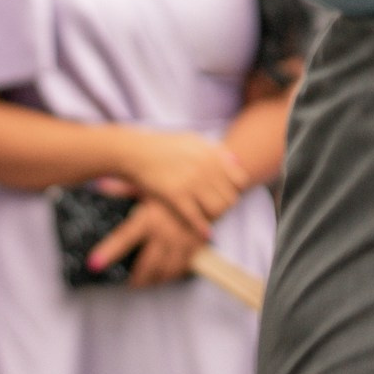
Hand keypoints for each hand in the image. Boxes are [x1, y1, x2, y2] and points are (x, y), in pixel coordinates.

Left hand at [85, 185, 202, 288]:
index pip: (122, 239)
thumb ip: (121, 190)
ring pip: (165, 271)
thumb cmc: (171, 187)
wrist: (205, 188)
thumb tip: (97, 185)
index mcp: (147, 218)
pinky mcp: (195, 247)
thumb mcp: (145, 186)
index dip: (107, 253)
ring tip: (145, 282)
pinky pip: (181, 269)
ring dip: (154, 280)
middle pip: (146, 265)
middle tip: (128, 283)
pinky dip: (171, 275)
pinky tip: (163, 275)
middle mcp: (164, 233)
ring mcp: (181, 243)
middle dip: (136, 278)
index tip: (93, 265)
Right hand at [114, 130, 249, 239]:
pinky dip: (202, 227)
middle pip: (230, 197)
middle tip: (217, 211)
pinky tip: (204, 233)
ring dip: (215, 217)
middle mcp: (204, 167)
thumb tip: (236, 160)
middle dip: (225, 206)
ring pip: (217, 208)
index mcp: (211, 154)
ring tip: (210, 219)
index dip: (234, 190)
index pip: (239, 180)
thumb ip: (214, 151)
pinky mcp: (176, 195)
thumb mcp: (192, 140)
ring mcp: (191, 181)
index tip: (225, 195)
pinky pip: (196, 217)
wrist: (135, 152)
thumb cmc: (162, 147)